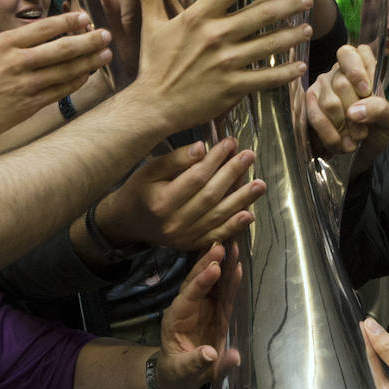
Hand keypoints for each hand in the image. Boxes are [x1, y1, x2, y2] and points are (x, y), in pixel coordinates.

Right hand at [0, 13, 111, 146]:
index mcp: (2, 44)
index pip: (43, 28)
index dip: (67, 22)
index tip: (84, 17)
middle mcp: (16, 62)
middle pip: (61, 48)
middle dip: (87, 40)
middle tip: (106, 34)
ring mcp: (23, 86)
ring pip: (64, 71)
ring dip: (88, 62)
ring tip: (105, 55)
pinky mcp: (24, 107)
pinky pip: (56, 93)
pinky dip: (73, 84)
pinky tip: (85, 77)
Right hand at [94, 138, 263, 250]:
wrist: (128, 222)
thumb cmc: (139, 190)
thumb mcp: (149, 169)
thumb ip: (175, 159)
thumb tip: (202, 147)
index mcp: (162, 201)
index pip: (196, 177)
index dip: (216, 159)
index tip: (231, 143)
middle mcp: (174, 222)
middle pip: (211, 196)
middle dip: (233, 174)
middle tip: (250, 156)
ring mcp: (184, 237)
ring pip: (218, 216)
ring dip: (242, 200)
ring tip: (260, 184)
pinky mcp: (191, 245)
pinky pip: (216, 235)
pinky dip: (234, 226)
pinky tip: (249, 214)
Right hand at [129, 0, 309, 129]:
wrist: (153, 106)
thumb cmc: (153, 65)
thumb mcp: (150, 25)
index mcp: (197, 17)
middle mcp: (215, 36)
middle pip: (261, 13)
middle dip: (289, 3)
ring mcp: (226, 63)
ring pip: (269, 44)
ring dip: (293, 35)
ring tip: (307, 28)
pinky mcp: (233, 87)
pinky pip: (267, 77)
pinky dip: (286, 72)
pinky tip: (299, 66)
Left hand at [155, 242, 242, 388]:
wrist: (178, 376)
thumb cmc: (178, 373)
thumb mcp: (185, 373)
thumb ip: (198, 362)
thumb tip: (214, 354)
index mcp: (176, 319)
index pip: (189, 297)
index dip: (202, 283)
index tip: (214, 269)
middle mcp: (189, 307)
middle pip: (200, 281)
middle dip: (210, 263)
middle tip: (222, 245)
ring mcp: (204, 308)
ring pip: (214, 283)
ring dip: (223, 264)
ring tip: (234, 245)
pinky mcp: (217, 312)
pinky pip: (225, 294)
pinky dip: (231, 279)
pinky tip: (239, 265)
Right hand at [305, 44, 388, 155]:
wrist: (364, 151)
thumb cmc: (378, 128)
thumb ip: (380, 109)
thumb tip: (354, 112)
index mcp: (362, 68)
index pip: (355, 53)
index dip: (358, 71)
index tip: (366, 92)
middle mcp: (338, 73)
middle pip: (342, 83)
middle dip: (355, 112)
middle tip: (363, 132)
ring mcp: (321, 87)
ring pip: (330, 103)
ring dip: (343, 127)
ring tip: (353, 141)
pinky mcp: (308, 105)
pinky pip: (315, 116)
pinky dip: (329, 134)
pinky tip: (339, 145)